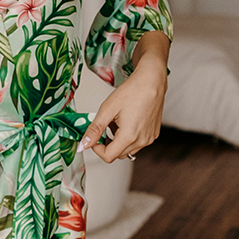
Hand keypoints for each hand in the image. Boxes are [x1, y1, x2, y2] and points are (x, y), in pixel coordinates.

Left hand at [77, 48, 167, 162]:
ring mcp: (149, 139)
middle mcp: (142, 141)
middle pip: (117, 154)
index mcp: (130, 136)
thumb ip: (95, 129)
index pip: (108, 156)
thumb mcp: (107, 109)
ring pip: (126, 150)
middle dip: (107, 143)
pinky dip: (128, 137)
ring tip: (116, 122)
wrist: (151, 82)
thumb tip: (85, 144)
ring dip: (117, 141)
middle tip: (104, 126)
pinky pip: (136, 144)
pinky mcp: (153, 135)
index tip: (94, 137)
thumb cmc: (133, 91)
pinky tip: (126, 122)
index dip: (97, 148)